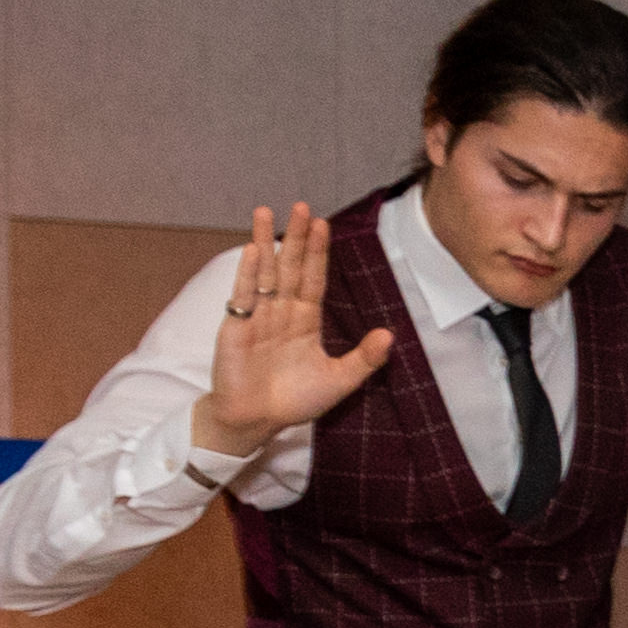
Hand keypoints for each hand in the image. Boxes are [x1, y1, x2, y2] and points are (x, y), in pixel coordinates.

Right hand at [190, 202, 399, 454]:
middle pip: (290, 267)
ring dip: (265, 242)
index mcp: (305, 320)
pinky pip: (243, 296)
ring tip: (265, 211)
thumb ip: (364, 359)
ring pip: (264, 273)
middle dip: (296, 238)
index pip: (314, 279)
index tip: (324, 224)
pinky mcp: (236, 327)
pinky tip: (254, 251)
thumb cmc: (295, 401)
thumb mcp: (340, 381)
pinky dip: (248, 274)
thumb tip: (391, 334)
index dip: (319, 253)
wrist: (257, 420)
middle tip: (301, 206)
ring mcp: (257, 317)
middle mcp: (281, 312)